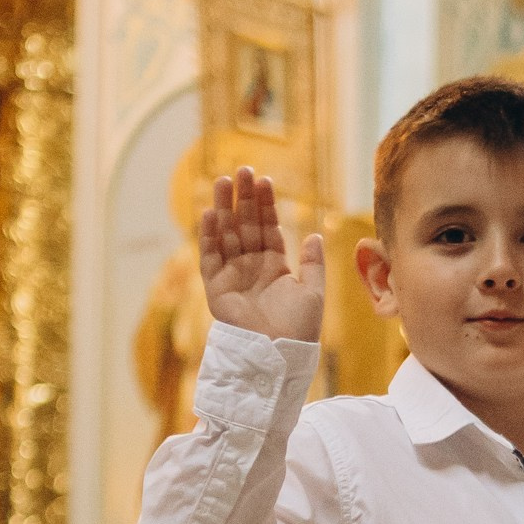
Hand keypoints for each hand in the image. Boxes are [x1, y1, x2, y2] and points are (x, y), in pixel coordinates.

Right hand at [199, 168, 323, 342]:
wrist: (277, 353)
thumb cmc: (299, 328)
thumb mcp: (314, 291)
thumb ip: (313, 263)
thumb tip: (314, 234)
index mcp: (274, 267)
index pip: (268, 227)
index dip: (266, 204)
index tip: (265, 180)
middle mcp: (251, 267)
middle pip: (245, 224)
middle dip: (244, 198)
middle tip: (242, 170)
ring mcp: (232, 275)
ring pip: (226, 234)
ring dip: (224, 207)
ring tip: (223, 181)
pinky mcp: (216, 288)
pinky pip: (210, 257)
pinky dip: (209, 236)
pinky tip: (209, 213)